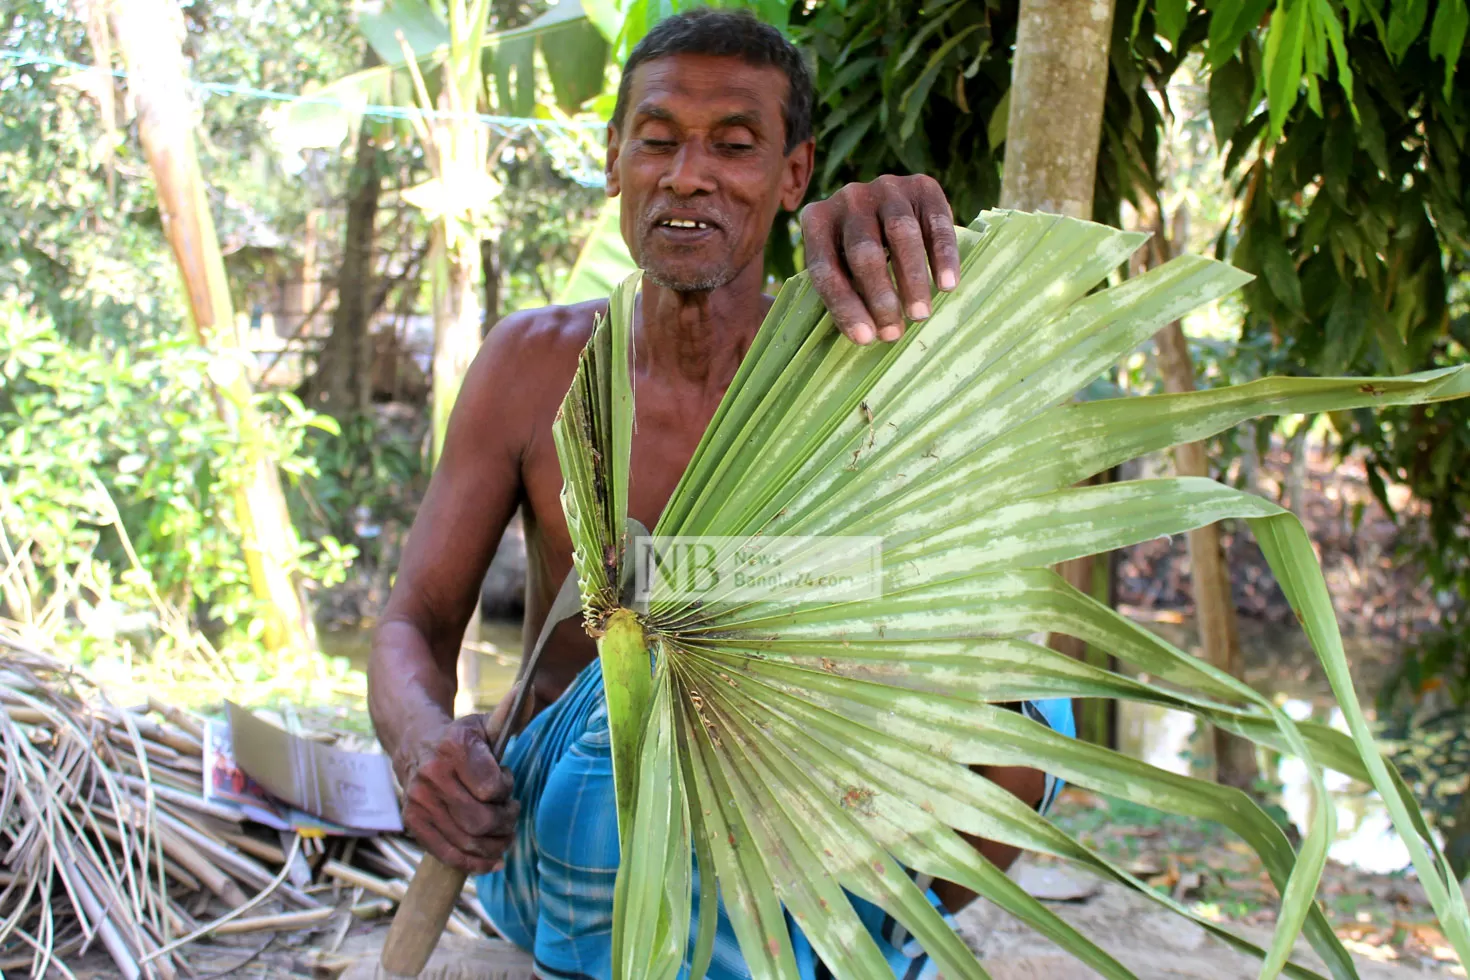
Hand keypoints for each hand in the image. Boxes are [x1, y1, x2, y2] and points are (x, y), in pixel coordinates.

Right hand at [397, 688, 523, 874]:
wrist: (414, 745)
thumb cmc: (460, 738)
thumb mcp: (484, 724)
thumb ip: (510, 714)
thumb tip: (526, 689)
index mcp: (453, 748)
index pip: (492, 787)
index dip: (506, 789)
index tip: (506, 782)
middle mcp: (432, 776)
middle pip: (481, 820)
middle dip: (505, 822)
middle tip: (510, 813)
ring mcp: (419, 802)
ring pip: (467, 841)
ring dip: (495, 844)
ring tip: (504, 835)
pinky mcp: (413, 823)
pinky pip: (447, 855)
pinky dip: (475, 864)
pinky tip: (493, 860)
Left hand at [800, 174, 960, 345]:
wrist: (887, 207)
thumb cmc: (856, 254)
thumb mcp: (837, 266)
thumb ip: (842, 291)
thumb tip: (865, 336)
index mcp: (816, 220)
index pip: (825, 268)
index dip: (844, 306)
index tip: (865, 339)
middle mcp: (848, 198)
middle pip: (864, 251)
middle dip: (879, 297)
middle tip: (894, 333)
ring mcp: (885, 188)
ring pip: (901, 234)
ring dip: (912, 279)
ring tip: (920, 315)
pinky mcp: (921, 186)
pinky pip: (935, 222)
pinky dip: (943, 255)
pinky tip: (948, 285)